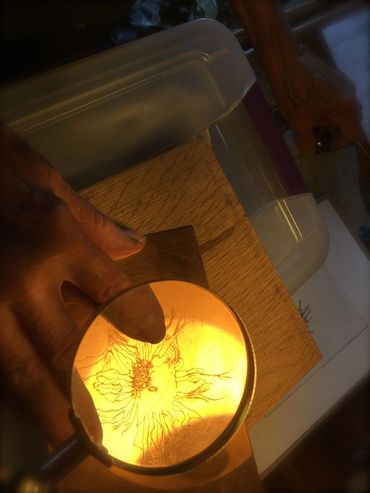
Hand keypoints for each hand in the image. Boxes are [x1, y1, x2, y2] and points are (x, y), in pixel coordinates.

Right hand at [0, 124, 164, 444]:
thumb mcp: (49, 182)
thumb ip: (94, 223)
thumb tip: (136, 247)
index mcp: (56, 237)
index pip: (112, 292)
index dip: (136, 318)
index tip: (153, 337)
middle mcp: (23, 276)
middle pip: (66, 346)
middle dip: (87, 388)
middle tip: (106, 422)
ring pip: (20, 365)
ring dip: (43, 406)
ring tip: (64, 436)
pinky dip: (7, 384)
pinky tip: (20, 402)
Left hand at [229, 0, 361, 154]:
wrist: (286, 59)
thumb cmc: (294, 92)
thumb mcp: (298, 122)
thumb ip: (307, 140)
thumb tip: (309, 151)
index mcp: (346, 108)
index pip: (352, 134)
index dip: (338, 143)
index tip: (324, 144)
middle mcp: (351, 94)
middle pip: (348, 120)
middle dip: (333, 130)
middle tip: (315, 133)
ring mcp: (344, 83)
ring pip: (341, 108)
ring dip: (328, 118)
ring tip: (308, 119)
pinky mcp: (335, 75)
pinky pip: (336, 97)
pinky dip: (326, 106)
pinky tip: (308, 105)